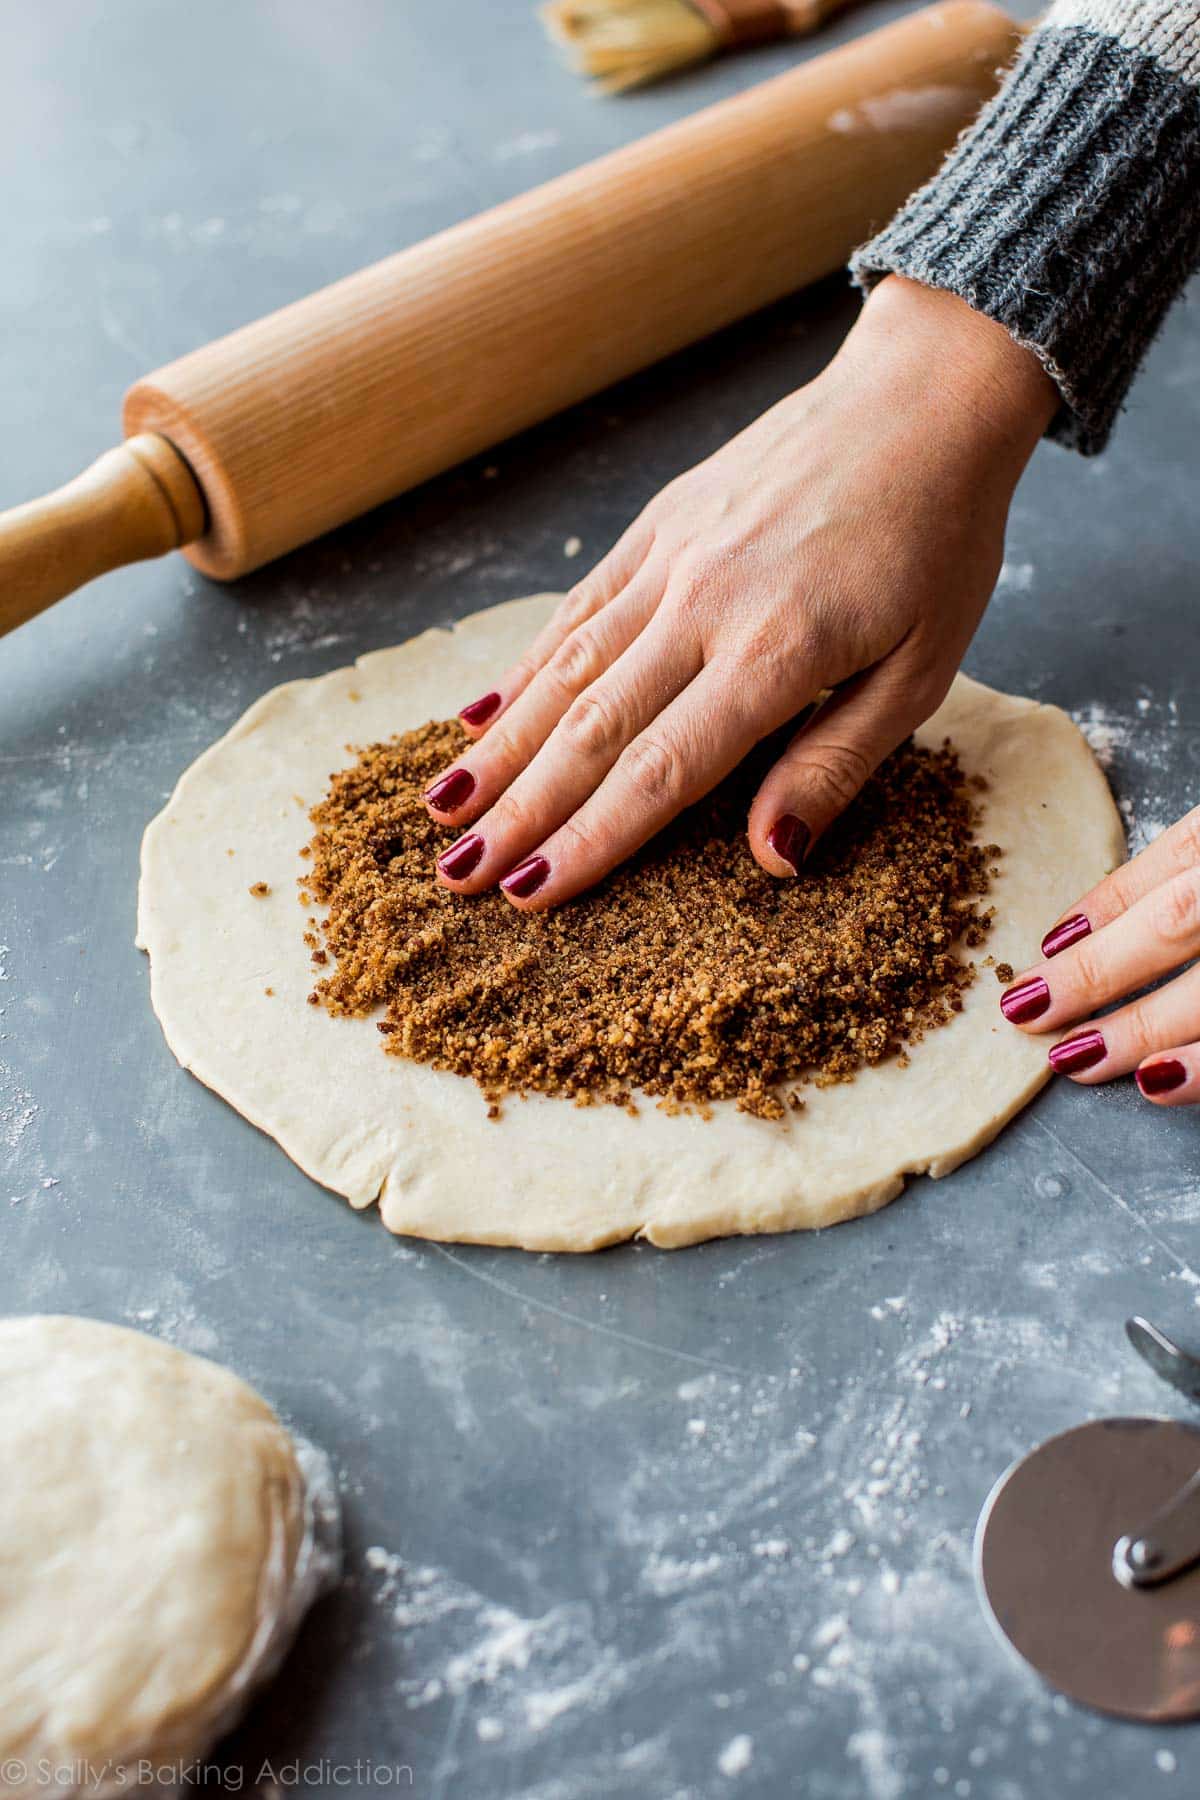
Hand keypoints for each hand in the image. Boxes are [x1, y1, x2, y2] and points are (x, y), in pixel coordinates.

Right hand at [427, 275, 1056, 907]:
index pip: (662, 770)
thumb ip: (837, 765)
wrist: (921, 400)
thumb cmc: (936, 545)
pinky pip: (576, 607)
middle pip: (591, 729)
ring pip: (564, 669)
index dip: (591, 840)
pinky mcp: (658, 523)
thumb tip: (773, 858)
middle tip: (457, 878)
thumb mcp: (921, 672)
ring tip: (442, 808)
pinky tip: (479, 714)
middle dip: (520, 812)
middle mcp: (705, 604)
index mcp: (777, 651)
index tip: (532, 894)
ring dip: (500, 748)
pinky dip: (523, 666)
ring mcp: (672, 558)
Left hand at [1001, 810, 1199, 1104]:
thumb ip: (1187, 859)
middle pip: (1176, 923)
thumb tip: (1086, 925)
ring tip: (1073, 1060)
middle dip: (1097, 971)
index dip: (1110, 904)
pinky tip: (1156, 1082)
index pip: (1178, 856)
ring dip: (1141, 1029)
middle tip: (1025, 1009)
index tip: (1047, 945)